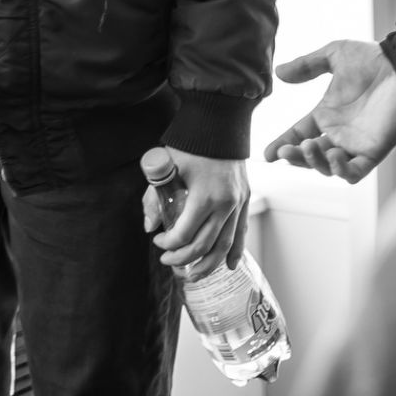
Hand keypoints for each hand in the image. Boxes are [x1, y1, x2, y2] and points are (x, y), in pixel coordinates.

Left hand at [140, 147, 249, 272]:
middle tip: (168, 261)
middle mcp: (226, 203)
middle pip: (205, 245)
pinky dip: (235, 251)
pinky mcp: (245, 198)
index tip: (158, 240)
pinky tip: (229, 266)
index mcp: (205, 195)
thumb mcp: (166, 167)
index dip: (168, 244)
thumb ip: (154, 197)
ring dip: (208, 264)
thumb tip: (150, 226)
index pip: (185, 234)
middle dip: (183, 258)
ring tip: (193, 275)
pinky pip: (241, 231)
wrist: (219, 121)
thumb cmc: (190, 142)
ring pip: (224, 244)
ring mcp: (239, 201)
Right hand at [262, 39, 395, 183]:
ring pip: (328, 167)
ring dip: (314, 162)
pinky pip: (354, 171)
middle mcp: (338, 133)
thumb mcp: (334, 56)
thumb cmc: (373, 60)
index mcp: (326, 115)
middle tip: (284, 151)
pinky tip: (333, 155)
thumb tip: (279, 73)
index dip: (282, 146)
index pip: (298, 135)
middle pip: (309, 156)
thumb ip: (307, 66)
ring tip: (308, 146)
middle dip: (295, 157)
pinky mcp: (373, 151)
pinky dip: (341, 170)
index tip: (267, 154)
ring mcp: (355, 145)